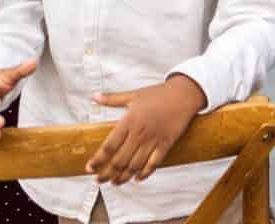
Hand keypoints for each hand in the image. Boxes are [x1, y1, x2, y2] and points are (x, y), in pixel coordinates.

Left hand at [87, 74, 206, 184]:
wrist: (185, 93)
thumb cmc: (159, 93)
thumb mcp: (134, 95)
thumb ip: (112, 98)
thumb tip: (95, 97)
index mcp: (129, 121)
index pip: (109, 146)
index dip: (97, 160)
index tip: (89, 168)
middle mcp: (140, 133)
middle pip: (119, 160)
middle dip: (107, 173)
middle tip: (99, 180)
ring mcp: (154, 139)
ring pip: (135, 165)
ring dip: (123, 177)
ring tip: (115, 182)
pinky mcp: (166, 143)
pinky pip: (154, 163)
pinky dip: (145, 173)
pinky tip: (137, 178)